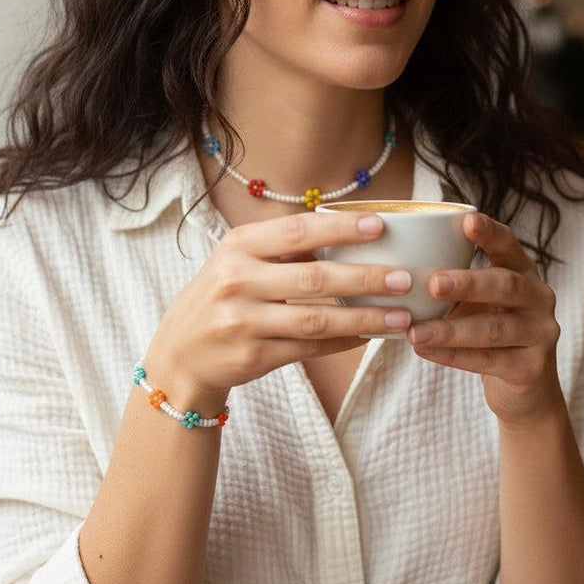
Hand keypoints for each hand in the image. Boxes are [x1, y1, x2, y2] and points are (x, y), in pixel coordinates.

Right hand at [150, 211, 415, 404]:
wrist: (179, 354)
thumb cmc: (221, 296)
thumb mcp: (238, 260)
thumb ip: (282, 248)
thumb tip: (348, 232)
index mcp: (238, 246)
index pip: (298, 231)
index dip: (341, 228)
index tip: (380, 226)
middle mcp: (238, 280)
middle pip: (315, 277)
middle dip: (366, 277)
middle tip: (404, 277)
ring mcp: (244, 321)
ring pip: (318, 318)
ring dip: (365, 317)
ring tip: (401, 316)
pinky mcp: (253, 356)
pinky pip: (309, 347)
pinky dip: (343, 341)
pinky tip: (369, 336)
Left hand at [406, 212, 564, 428]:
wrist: (523, 386)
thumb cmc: (487, 327)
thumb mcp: (476, 299)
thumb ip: (451, 280)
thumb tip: (395, 260)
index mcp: (523, 270)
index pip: (508, 244)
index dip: (489, 232)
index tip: (466, 220)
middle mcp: (538, 297)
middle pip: (504, 285)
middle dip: (467, 283)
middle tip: (432, 284)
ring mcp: (540, 333)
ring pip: (493, 329)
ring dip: (450, 330)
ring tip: (415, 331)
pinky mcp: (532, 368)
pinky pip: (488, 360)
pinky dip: (452, 356)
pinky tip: (424, 352)